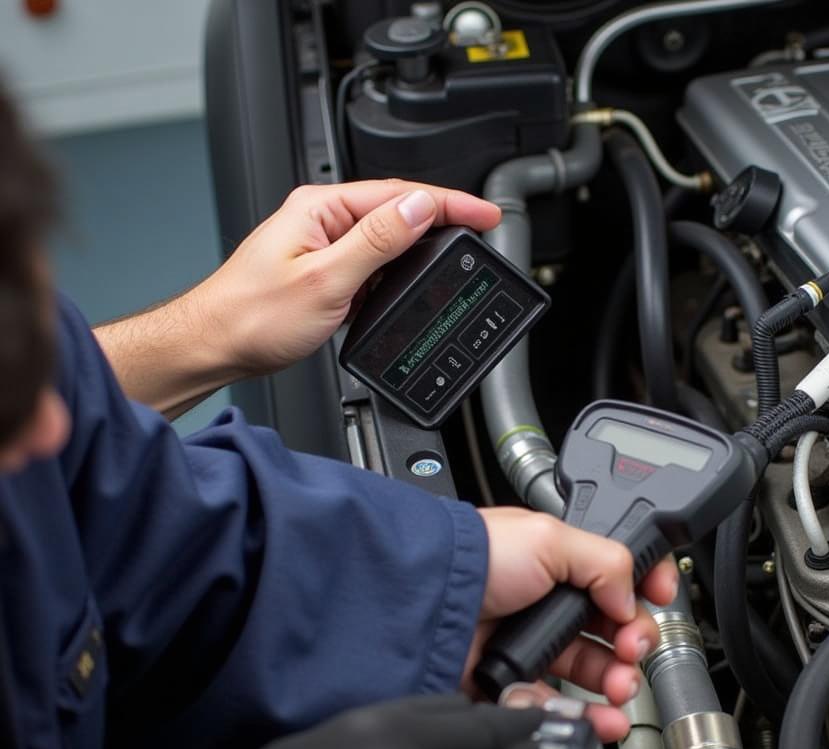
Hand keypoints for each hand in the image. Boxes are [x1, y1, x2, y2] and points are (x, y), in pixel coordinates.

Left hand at [194, 180, 501, 377]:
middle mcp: (323, 220)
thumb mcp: (325, 278)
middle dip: (444, 219)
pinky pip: (374, 265)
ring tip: (458, 255)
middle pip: (398, 210)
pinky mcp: (325, 273)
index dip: (450, 203)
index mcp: (322, 208)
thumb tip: (420, 209)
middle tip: (483, 230)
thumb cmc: (252, 315)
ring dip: (424, 246)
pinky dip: (400, 272)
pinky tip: (414, 283)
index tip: (485, 213)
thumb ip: (377, 241)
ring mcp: (324, 246)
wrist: (216, 347)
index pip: (400, 194)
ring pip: (388, 239)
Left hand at [463, 508, 679, 741]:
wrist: (427, 602)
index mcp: (559, 563)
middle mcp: (547, 603)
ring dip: (616, 684)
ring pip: (588, 673)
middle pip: (610, 631)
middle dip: (634, 643)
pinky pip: (555, 706)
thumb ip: (605, 561)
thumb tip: (633, 596)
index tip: (660, 601)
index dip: (644, 591)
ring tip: (621, 689)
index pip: (616, 577)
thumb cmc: (475, 558)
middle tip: (632, 649)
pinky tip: (596, 716)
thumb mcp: (549, 538)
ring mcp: (530, 644)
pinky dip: (580, 716)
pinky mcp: (510, 684)